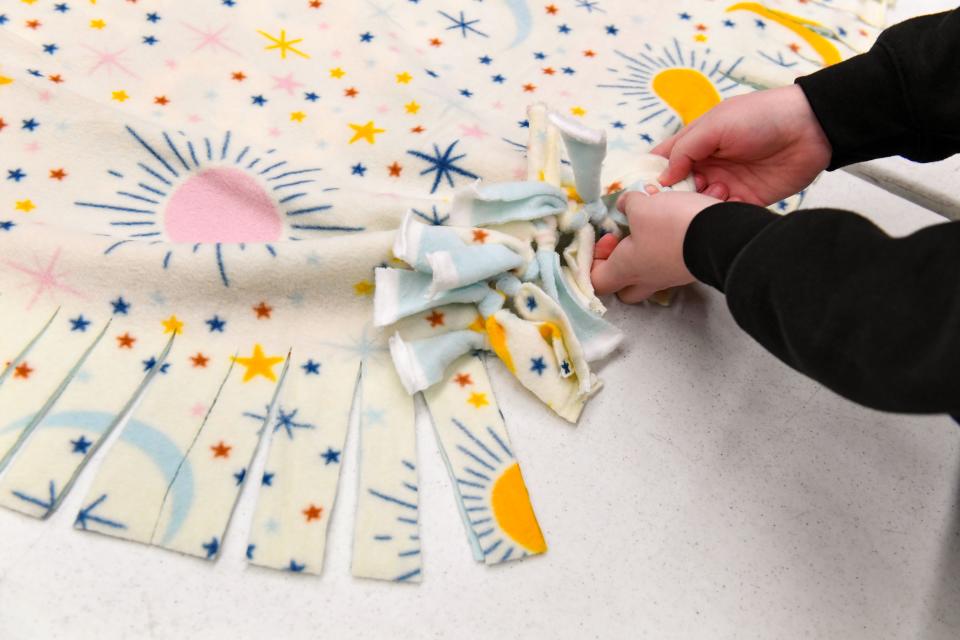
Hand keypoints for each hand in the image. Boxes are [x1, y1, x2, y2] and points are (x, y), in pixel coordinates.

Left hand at [591, 190, 721, 302]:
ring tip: (653, 217)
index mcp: (627, 269)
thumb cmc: (671, 226)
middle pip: (623, 286)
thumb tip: (626, 205)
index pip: (596, 281)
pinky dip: (668, 239)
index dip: (592, 261)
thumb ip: (629, 204)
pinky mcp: (690, 265)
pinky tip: (674, 216)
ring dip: (646, 246)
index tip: (606, 236)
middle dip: (619, 265)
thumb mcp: (642, 206)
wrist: (722, 236)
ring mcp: (671, 275)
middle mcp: (648, 278)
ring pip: (649, 270)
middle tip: (624, 238)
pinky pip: (671, 257)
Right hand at [653, 85, 831, 205]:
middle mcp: (707, 165)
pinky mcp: (746, 200)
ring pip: (698, 205)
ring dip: (699, 205)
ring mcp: (726, 184)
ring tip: (716, 190)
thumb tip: (662, 178)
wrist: (812, 128)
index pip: (664, 161)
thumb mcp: (715, 124)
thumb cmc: (761, 116)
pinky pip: (724, 215)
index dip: (651, 175)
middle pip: (677, 189)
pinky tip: (728, 202)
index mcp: (697, 142)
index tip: (642, 190)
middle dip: (674, 196)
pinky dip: (720, 214)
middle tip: (679, 197)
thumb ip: (685, 149)